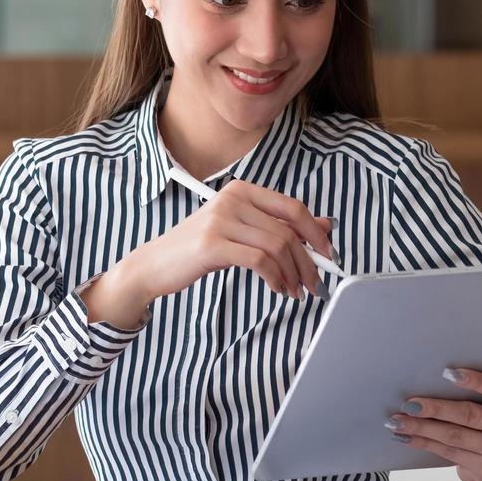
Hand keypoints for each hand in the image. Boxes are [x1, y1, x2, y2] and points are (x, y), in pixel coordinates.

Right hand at [127, 179, 332, 301]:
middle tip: (315, 283)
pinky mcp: (214, 244)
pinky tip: (277, 288)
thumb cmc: (196, 250)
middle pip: (288, 231)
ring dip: (293, 274)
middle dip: (309, 261)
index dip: (316, 232)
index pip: (292, 207)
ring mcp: (221, 220)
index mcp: (240, 190)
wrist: (153, 265)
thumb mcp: (240, 232)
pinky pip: (260, 261)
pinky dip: (276, 278)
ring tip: (294, 290)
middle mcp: (232, 199)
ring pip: (278, 247)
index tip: (327, 254)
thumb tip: (324, 226)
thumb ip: (277, 226)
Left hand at [387, 362, 481, 480]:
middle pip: (470, 416)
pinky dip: (424, 443)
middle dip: (436, 410)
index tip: (447, 373)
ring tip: (396, 421)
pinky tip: (406, 437)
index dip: (475, 381)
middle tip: (409, 404)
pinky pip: (449, 454)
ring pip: (454, 438)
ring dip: (421, 428)